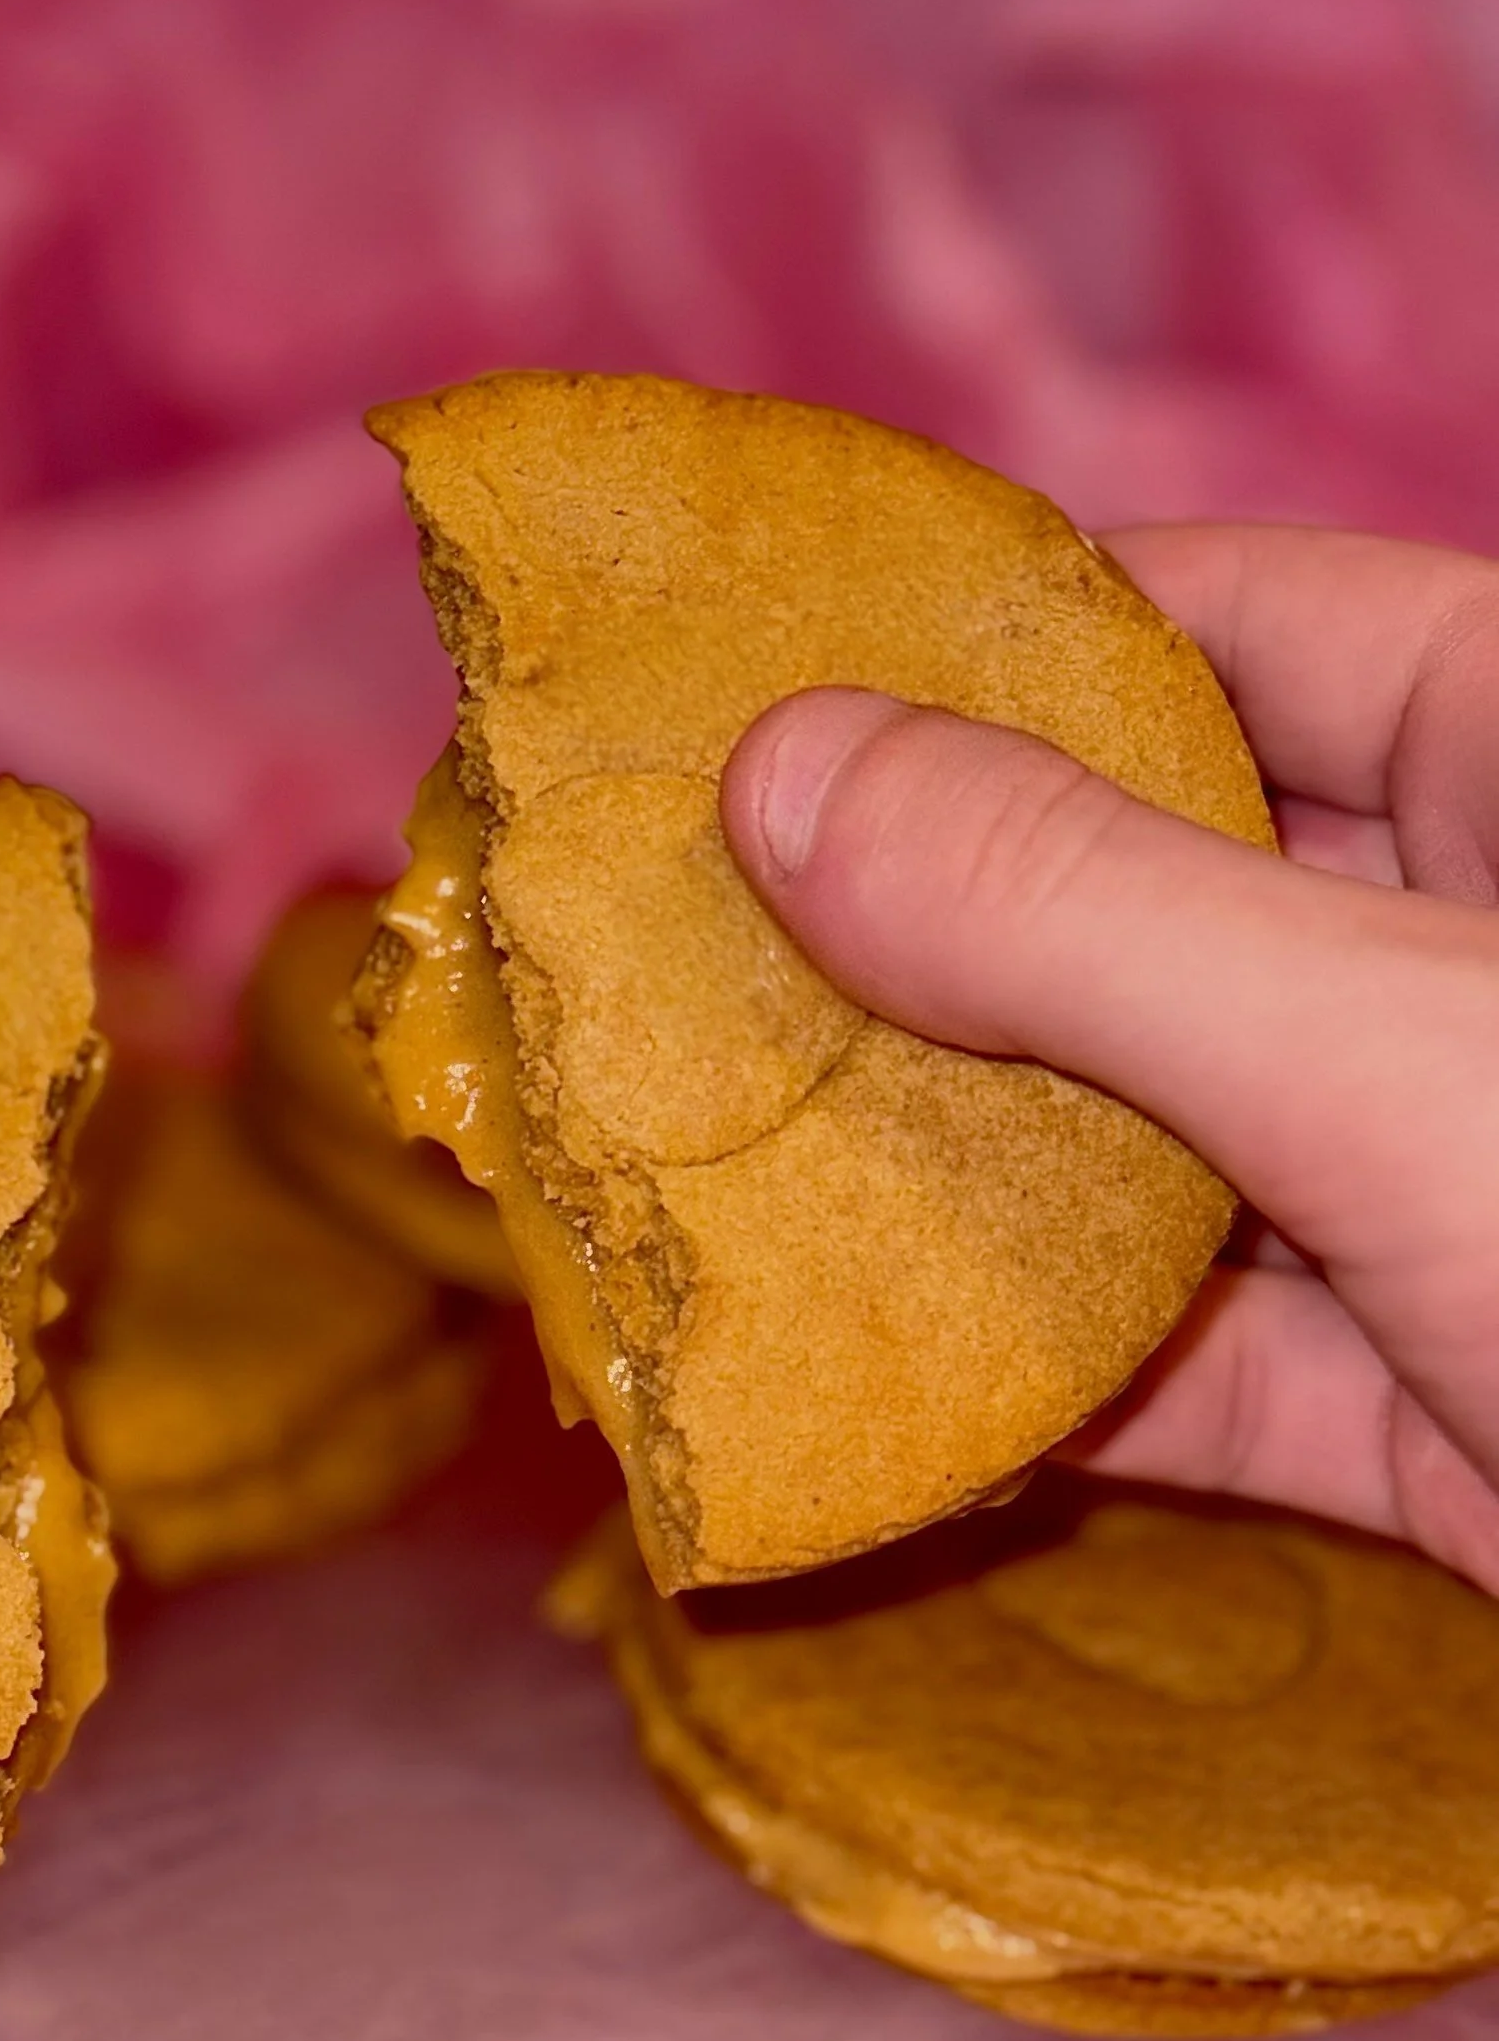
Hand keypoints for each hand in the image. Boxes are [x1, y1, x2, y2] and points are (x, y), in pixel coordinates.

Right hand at [719, 524, 1498, 1594]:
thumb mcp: (1400, 1056)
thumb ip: (1080, 916)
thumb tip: (773, 767)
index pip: (1204, 623)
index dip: (958, 653)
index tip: (704, 708)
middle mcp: (1494, 950)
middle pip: (1145, 892)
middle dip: (900, 942)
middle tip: (627, 964)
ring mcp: (1473, 1191)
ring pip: (1155, 1140)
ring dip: (943, 1178)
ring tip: (681, 1174)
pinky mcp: (1459, 1417)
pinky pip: (1212, 1366)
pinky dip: (1050, 1388)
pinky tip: (854, 1395)